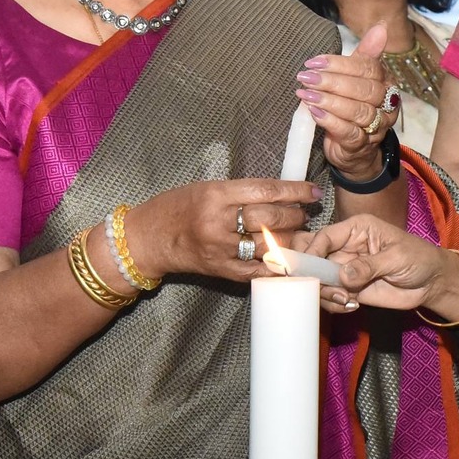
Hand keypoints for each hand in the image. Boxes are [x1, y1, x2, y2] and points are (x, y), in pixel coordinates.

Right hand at [126, 178, 317, 283]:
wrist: (146, 239)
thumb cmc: (177, 208)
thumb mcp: (207, 188)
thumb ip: (242, 192)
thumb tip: (282, 193)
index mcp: (216, 195)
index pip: (266, 191)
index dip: (295, 191)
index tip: (312, 191)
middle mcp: (218, 222)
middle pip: (271, 219)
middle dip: (295, 215)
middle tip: (304, 213)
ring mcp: (220, 249)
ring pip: (269, 245)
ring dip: (290, 239)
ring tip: (297, 233)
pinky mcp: (221, 270)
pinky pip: (258, 269)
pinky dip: (276, 264)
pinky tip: (287, 258)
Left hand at [301, 26, 400, 183]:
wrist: (355, 150)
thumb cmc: (353, 107)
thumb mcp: (357, 79)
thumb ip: (365, 55)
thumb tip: (381, 26)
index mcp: (387, 83)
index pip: (369, 69)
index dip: (341, 64)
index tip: (314, 61)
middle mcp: (387, 105)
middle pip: (365, 90)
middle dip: (333, 82)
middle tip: (306, 77)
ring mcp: (377, 127)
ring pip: (358, 112)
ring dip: (329, 101)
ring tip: (305, 94)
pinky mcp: (362, 146)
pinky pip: (349, 132)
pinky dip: (330, 121)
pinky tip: (313, 112)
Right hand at [305, 213, 458, 318]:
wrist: (431, 283)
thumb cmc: (419, 259)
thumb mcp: (397, 258)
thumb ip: (369, 266)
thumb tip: (342, 276)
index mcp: (356, 228)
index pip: (324, 236)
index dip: (312, 252)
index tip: (309, 271)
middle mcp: (345, 247)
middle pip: (312, 257)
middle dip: (310, 274)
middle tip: (322, 287)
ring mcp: (343, 269)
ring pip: (317, 280)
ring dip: (325, 293)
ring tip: (346, 299)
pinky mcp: (347, 289)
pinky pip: (329, 297)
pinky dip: (333, 304)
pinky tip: (352, 305)